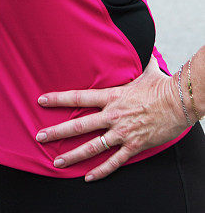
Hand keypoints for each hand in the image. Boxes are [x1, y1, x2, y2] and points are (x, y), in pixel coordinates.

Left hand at [35, 56, 189, 181]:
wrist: (181, 103)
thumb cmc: (162, 85)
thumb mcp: (144, 69)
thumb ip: (135, 60)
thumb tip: (136, 43)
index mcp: (111, 96)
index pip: (78, 97)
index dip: (58, 99)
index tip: (41, 100)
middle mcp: (112, 115)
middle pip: (79, 125)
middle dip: (57, 132)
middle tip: (39, 136)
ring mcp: (122, 132)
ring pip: (92, 147)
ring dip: (73, 155)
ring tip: (57, 161)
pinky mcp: (134, 146)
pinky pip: (114, 162)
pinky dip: (101, 171)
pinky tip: (88, 177)